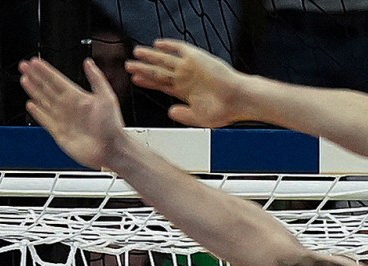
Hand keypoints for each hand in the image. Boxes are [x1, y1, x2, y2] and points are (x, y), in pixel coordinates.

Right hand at [20, 57, 129, 170]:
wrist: (112, 150)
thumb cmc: (113, 126)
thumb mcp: (106, 97)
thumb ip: (96, 78)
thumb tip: (88, 62)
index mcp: (78, 97)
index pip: (56, 80)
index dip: (45, 71)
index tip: (35, 62)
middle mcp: (69, 107)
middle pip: (47, 88)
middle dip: (35, 77)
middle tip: (24, 66)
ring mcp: (63, 120)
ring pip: (44, 102)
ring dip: (33, 91)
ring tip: (24, 80)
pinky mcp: (59, 134)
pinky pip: (45, 120)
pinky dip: (37, 113)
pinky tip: (30, 105)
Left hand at [128, 39, 252, 128]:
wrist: (238, 100)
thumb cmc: (224, 111)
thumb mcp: (198, 118)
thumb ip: (183, 115)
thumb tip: (170, 112)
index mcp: (184, 92)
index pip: (161, 85)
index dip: (147, 82)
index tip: (134, 80)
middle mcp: (185, 78)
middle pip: (159, 71)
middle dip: (143, 69)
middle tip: (128, 65)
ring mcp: (190, 67)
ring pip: (165, 60)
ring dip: (150, 56)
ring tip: (136, 53)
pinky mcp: (197, 58)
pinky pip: (180, 49)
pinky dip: (168, 46)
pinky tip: (157, 45)